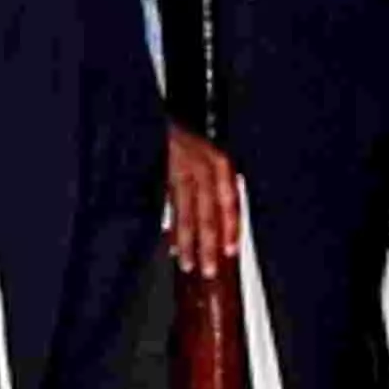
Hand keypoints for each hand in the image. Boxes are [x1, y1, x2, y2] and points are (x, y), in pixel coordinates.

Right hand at [164, 128, 243, 278]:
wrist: (158, 120)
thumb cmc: (188, 144)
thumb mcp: (210, 161)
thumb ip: (218, 190)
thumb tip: (225, 228)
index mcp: (220, 163)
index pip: (229, 201)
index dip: (231, 227)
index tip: (231, 251)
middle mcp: (202, 165)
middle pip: (207, 212)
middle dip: (207, 243)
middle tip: (209, 268)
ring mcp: (179, 169)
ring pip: (185, 213)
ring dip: (186, 242)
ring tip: (187, 263)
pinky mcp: (160, 173)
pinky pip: (168, 207)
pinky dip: (172, 229)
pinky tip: (173, 246)